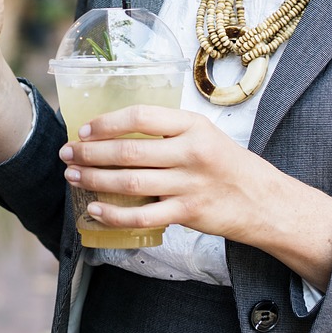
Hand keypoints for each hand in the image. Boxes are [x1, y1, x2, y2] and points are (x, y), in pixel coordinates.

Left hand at [59, 105, 331, 288]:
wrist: (264, 200)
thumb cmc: (227, 164)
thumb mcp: (203, 135)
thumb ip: (167, 132)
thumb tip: (115, 132)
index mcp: (192, 125)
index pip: (140, 117)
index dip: (107, 123)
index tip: (85, 130)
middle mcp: (190, 152)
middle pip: (128, 151)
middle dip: (90, 152)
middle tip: (68, 153)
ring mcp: (189, 184)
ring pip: (130, 182)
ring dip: (95, 179)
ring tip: (73, 176)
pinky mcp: (188, 213)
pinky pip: (142, 215)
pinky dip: (114, 214)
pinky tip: (95, 210)